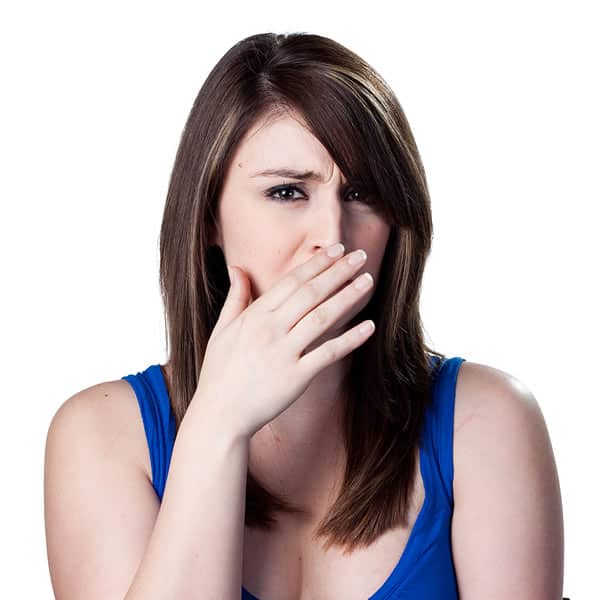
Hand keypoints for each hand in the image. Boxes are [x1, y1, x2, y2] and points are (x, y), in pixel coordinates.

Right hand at [189, 244, 375, 440]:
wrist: (219, 415)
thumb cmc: (220, 373)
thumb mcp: (221, 330)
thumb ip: (235, 298)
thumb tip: (236, 267)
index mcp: (254, 316)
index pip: (291, 282)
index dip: (316, 264)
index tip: (336, 250)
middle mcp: (270, 330)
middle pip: (310, 293)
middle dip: (337, 271)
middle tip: (360, 255)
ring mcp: (284, 353)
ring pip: (321, 318)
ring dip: (347, 297)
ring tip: (368, 281)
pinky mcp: (296, 377)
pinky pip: (328, 354)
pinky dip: (350, 339)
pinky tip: (369, 326)